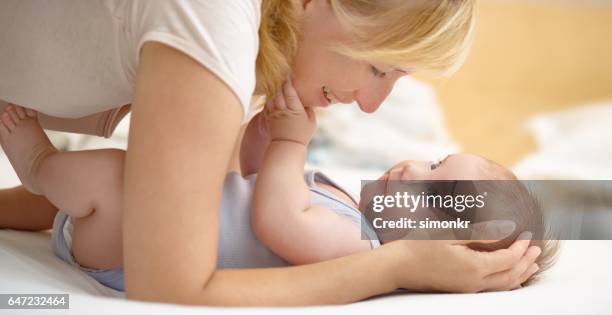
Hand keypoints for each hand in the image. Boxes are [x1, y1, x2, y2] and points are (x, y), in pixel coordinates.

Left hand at [264, 79, 316, 145]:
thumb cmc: (302, 135)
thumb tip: (308, 99)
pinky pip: (267, 103)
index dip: (289, 82)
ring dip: (275, 90)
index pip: (290, 91)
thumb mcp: (312, 122)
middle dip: (281, 83)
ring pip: (272, 96)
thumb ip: (310, 110)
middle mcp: (284, 110)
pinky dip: (269, 98)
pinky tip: (272, 95)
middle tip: (283, 77)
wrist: (287, 146)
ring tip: (278, 85)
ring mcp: (274, 113)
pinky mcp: (268, 117)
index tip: (290, 75)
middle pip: (280, 91)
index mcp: (295, 110)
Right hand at [386, 231, 541, 292]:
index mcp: (474, 267)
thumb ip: (481, 232)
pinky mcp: (461, 290)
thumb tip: (507, 228)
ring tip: (531, 265)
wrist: (397, 266)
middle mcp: (474, 283)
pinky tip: (509, 277)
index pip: (509, 259)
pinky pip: (492, 289)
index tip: (528, 233)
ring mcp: (467, 289)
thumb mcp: (451, 233)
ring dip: (520, 274)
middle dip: (527, 261)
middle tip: (536, 248)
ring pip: (504, 286)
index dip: (521, 246)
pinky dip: (507, 282)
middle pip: (512, 276)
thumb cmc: (419, 245)